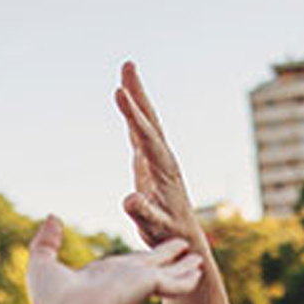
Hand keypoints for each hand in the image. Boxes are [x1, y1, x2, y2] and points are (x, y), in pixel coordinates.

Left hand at [25, 216, 202, 303]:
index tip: (151, 254)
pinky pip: (173, 281)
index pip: (126, 267)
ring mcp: (137, 286)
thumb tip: (54, 217)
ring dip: (183, 267)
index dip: (140, 259)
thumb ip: (47, 240)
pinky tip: (199, 273)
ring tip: (200, 260)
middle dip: (169, 259)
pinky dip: (186, 278)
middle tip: (185, 250)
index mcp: (100, 280)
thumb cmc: (52, 301)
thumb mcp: (42, 264)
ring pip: (167, 273)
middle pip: (152, 267)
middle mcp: (122, 283)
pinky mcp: (148, 286)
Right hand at [116, 63, 204, 248]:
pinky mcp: (150, 163)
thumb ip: (143, 213)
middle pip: (149, 120)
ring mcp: (157, 158)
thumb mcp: (154, 226)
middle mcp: (163, 158)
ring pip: (146, 122)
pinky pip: (140, 132)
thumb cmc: (168, 234)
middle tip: (127, 65)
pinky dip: (132, 114)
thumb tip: (129, 201)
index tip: (119, 93)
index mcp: (164, 169)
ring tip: (126, 71)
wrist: (183, 237)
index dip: (133, 115)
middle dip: (138, 93)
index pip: (146, 137)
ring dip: (137, 96)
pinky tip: (126, 101)